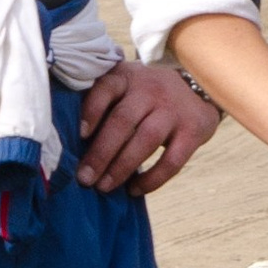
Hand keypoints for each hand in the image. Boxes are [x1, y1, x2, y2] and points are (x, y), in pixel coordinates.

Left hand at [75, 58, 223, 193]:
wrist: (198, 84)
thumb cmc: (147, 93)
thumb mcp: (126, 85)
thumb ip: (103, 102)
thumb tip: (69, 141)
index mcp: (127, 78)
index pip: (106, 89)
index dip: (91, 110)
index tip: (79, 135)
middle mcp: (150, 90)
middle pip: (123, 121)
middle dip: (101, 152)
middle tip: (84, 178)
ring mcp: (173, 110)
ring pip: (146, 140)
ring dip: (122, 166)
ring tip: (104, 186)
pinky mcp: (193, 131)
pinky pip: (172, 160)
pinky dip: (153, 178)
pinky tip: (134, 189)